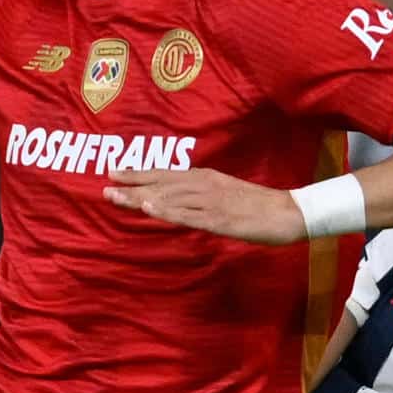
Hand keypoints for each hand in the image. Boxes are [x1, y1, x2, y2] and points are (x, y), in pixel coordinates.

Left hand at [103, 168, 305, 244]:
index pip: (166, 174)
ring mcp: (211, 202)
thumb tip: (177, 198)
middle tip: (104, 187)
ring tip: (117, 198)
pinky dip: (168, 211)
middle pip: (162, 184)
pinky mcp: (220, 220)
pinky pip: (190, 216)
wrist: (288, 213)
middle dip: (132, 186)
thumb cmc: (256, 206)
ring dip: (142, 197)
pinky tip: (151, 209)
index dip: (139, 173)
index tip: (113, 172)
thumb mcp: (225, 193)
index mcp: (205, 178)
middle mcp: (204, 186)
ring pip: (171, 198)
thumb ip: (200, 195)